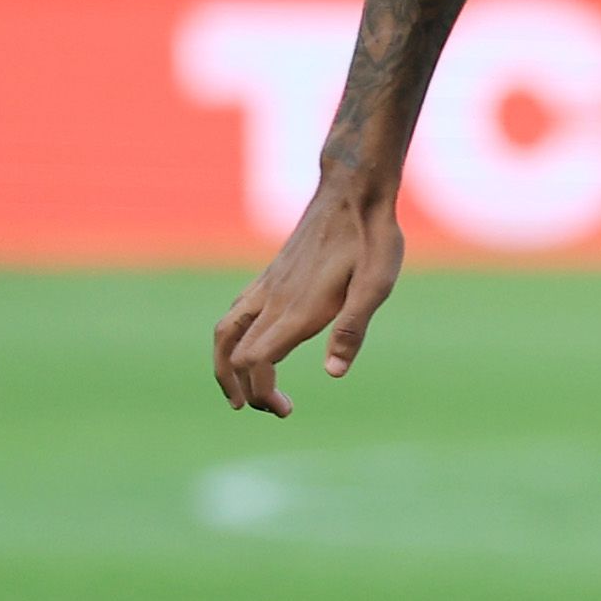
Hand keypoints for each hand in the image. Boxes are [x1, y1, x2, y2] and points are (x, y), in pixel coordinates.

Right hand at [209, 184, 404, 416]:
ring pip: (224, 333)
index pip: (255, 361)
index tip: (284, 410)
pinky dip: (232, 341)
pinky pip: (235, 313)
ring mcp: (267, 286)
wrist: (353, 190)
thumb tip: (333, 374)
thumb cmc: (372, 238)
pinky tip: (252, 349)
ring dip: (225, 367)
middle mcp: (274, 300)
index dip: (260, 392)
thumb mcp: (377, 284)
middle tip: (274, 409)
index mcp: (298, 309)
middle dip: (243, 389)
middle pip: (232, 354)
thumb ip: (353, 329)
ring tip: (243, 392)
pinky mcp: (270, 276)